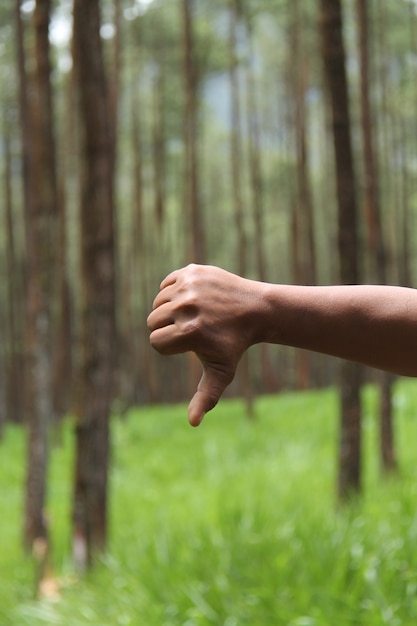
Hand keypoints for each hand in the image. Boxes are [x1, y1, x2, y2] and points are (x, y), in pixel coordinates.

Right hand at [147, 264, 260, 425]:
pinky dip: (175, 291)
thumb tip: (193, 423)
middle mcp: (187, 306)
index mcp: (190, 332)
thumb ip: (205, 398)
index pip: (156, 343)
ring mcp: (189, 286)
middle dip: (168, 327)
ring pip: (158, 302)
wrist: (256, 309)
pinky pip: (166, 284)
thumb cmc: (234, 345)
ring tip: (196, 314)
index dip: (171, 347)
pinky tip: (196, 298)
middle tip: (194, 328)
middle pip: (153, 322)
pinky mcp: (191, 270)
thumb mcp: (221, 372)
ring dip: (171, 310)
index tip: (193, 343)